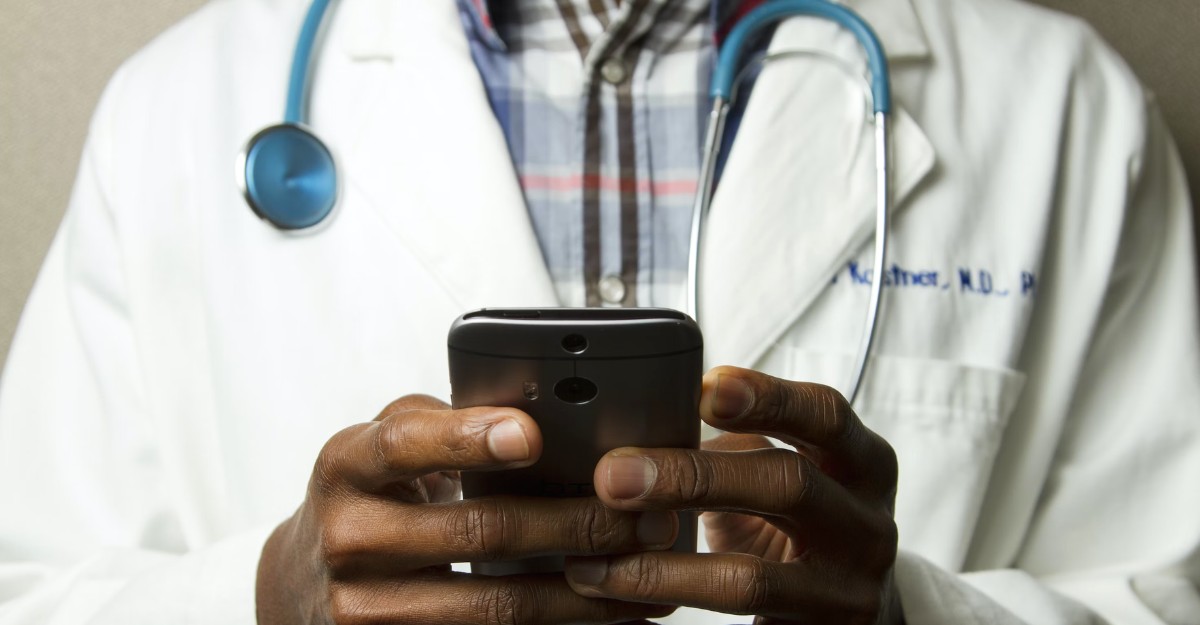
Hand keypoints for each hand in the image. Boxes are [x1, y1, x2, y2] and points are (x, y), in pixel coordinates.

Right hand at [256, 394, 676, 624]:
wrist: (300, 585)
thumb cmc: (365, 499)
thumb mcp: (380, 448)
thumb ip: (441, 422)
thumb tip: (538, 410)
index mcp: (346, 465)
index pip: (405, 444)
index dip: (468, 438)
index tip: (531, 435)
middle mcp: (348, 537)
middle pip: (477, 530)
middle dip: (574, 522)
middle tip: (646, 515)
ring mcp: (362, 609)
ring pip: (494, 604)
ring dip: (583, 592)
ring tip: (647, 572)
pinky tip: (606, 616)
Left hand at [565, 367, 901, 624]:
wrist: (851, 610)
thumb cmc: (801, 524)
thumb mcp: (787, 473)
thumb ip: (735, 446)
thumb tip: (638, 425)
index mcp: (862, 464)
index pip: (826, 415)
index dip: (768, 397)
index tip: (705, 388)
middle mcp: (866, 525)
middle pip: (789, 485)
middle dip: (694, 477)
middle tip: (614, 475)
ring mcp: (847, 592)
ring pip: (753, 579)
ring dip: (663, 568)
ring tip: (595, 559)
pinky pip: (738, 624)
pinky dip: (670, 605)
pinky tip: (620, 593)